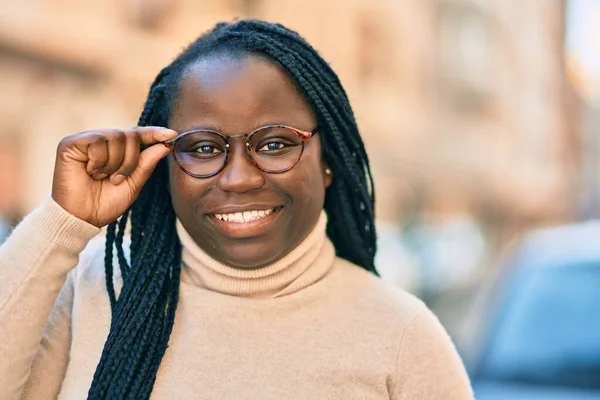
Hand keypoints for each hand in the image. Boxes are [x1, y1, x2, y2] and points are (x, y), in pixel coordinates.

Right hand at [51, 127, 176, 227]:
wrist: (82, 218)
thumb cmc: (106, 203)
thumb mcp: (133, 184)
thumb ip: (147, 164)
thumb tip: (165, 144)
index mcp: (117, 150)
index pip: (138, 135)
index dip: (154, 133)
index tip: (172, 134)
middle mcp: (102, 141)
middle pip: (130, 135)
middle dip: (130, 160)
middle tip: (117, 179)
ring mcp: (86, 140)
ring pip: (115, 136)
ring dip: (114, 163)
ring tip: (102, 177)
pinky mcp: (70, 143)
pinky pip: (96, 141)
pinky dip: (99, 161)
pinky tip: (90, 172)